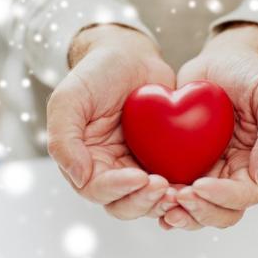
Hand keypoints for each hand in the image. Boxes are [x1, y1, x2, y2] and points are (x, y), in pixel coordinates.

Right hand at [47, 24, 177, 220]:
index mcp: (84, 160)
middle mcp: (109, 169)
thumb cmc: (96, 73)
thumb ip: (63, 138)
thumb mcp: (69, 98)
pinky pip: (171, 179)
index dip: (118, 189)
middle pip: (124, 202)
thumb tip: (79, 177)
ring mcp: (136, 165)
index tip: (140, 177)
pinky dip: (180, 185)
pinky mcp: (160, 158)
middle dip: (144, 201)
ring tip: (180, 190)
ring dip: (163, 200)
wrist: (129, 55)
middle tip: (164, 188)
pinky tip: (194, 181)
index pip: (96, 188)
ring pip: (148, 198)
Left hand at [161, 23, 257, 229]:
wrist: (222, 59)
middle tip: (177, 197)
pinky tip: (151, 196)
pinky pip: (177, 187)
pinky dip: (166, 198)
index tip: (199, 186)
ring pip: (198, 206)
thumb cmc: (250, 72)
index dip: (223, 197)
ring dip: (182, 211)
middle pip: (221, 210)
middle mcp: (235, 171)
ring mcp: (211, 168)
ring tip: (162, 202)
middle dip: (200, 210)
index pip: (246, 194)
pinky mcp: (187, 160)